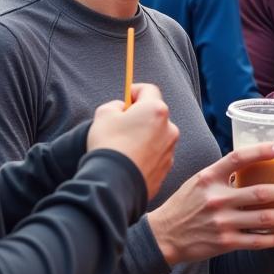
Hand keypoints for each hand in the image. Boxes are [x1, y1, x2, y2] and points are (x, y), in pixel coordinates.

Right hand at [88, 83, 178, 199]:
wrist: (115, 183)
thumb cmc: (109, 145)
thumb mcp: (104, 114)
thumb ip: (115, 105)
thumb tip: (121, 109)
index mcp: (156, 110)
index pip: (149, 90)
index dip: (134, 91)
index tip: (125, 99)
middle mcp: (169, 128)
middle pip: (154, 114)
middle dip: (139, 116)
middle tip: (121, 125)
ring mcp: (169, 150)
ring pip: (156, 135)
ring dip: (144, 136)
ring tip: (124, 146)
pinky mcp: (166, 168)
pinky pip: (155, 154)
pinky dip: (145, 154)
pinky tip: (129, 161)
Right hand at [147, 143, 273, 265]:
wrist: (163, 236)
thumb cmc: (183, 205)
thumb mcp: (198, 182)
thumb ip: (221, 174)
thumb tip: (249, 164)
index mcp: (209, 177)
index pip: (238, 158)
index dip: (261, 151)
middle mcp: (217, 198)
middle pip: (260, 192)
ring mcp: (222, 222)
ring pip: (263, 218)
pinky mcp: (225, 242)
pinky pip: (256, 240)